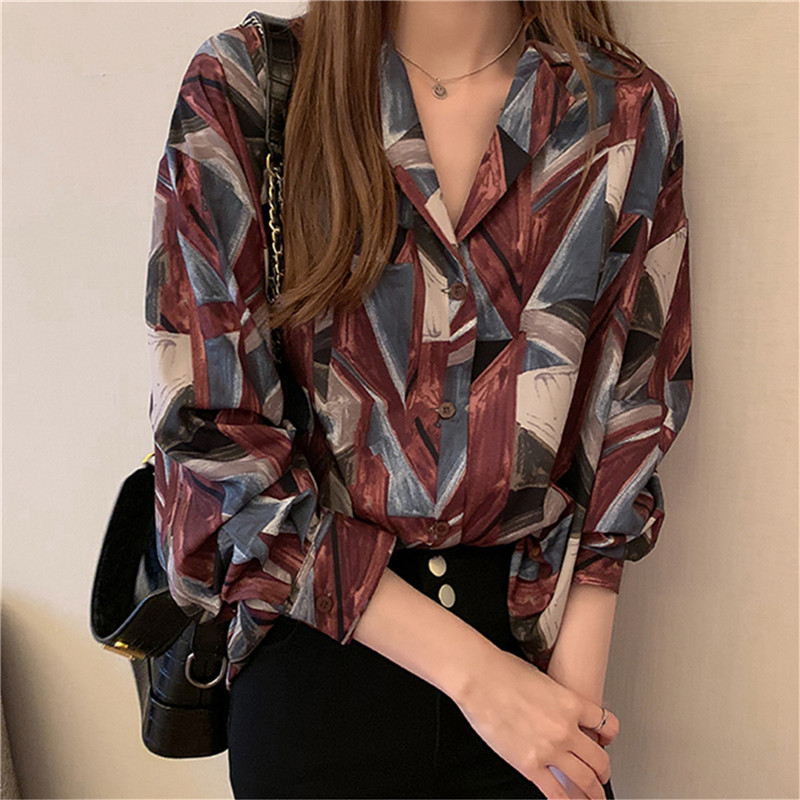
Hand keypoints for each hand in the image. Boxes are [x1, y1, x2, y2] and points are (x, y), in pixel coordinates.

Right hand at [454, 646, 618, 799]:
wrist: (479, 678)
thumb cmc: (503, 671)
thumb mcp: (541, 678)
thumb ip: (555, 698)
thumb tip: (554, 707)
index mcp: (571, 703)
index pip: (606, 725)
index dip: (608, 736)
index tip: (606, 742)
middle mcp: (566, 729)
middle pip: (600, 759)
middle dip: (603, 772)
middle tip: (603, 776)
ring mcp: (550, 749)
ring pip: (585, 781)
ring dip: (593, 793)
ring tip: (594, 797)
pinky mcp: (529, 765)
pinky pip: (556, 792)